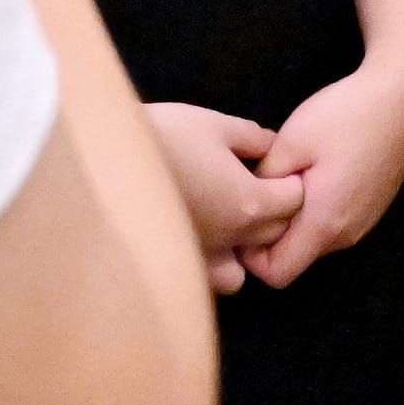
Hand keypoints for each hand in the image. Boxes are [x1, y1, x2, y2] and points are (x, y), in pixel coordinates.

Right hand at [145, 102, 303, 294]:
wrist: (108, 164)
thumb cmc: (166, 138)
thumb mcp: (215, 124)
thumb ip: (252, 137)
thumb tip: (270, 145)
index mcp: (249, 202)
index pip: (294, 201)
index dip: (292, 182)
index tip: (277, 168)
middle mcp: (231, 239)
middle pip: (275, 235)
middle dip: (275, 213)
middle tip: (256, 187)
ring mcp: (202, 258)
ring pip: (241, 272)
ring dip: (242, 251)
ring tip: (224, 223)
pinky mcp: (173, 266)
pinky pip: (201, 281)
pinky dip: (206, 267)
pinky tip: (194, 239)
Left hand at [242, 56, 403, 286]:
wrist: (403, 97)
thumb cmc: (345, 117)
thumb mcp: (291, 142)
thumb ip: (263, 179)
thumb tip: (249, 199)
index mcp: (324, 224)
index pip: (276, 274)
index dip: (251, 255)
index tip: (243, 218)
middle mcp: (346, 235)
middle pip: (296, 257)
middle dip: (271, 234)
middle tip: (259, 190)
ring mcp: (363, 222)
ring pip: (314, 239)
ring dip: (294, 219)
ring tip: (287, 175)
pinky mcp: (371, 207)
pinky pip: (333, 223)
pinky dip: (315, 209)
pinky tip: (314, 170)